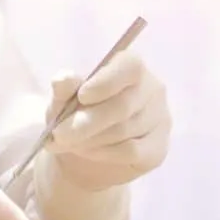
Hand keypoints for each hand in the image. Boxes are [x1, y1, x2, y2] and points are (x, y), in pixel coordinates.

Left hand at [45, 51, 171, 190]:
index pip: (130, 66)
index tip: (82, 96)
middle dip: (87, 122)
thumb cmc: (72, 114)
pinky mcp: (158, 148)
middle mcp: (152, 90)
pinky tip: (88, 150)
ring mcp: (160, 119)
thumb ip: (63, 88)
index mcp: (129, 67)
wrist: (81, 152)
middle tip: (59, 134)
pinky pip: (131, 151)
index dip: (107, 81)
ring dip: (90, 139)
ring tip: (67, 142)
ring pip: (125, 130)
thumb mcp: (61, 100)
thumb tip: (64, 79)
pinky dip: (103, 152)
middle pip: (123, 105)